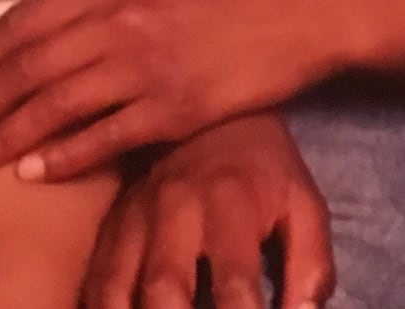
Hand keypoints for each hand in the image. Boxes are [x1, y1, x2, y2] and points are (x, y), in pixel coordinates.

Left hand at [0, 0, 311, 182]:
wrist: (291, 7)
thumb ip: (97, 4)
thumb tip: (41, 37)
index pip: (23, 24)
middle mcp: (118, 19)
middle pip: (28, 67)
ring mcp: (145, 63)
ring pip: (55, 105)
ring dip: (6, 138)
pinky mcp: (174, 106)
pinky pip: (103, 137)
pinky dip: (62, 157)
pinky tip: (33, 174)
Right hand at [85, 117, 331, 308]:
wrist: (214, 116)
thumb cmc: (266, 173)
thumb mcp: (305, 207)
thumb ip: (310, 270)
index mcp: (229, 205)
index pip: (234, 284)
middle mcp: (175, 210)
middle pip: (163, 289)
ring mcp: (136, 216)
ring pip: (116, 289)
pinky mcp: (112, 225)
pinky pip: (94, 281)